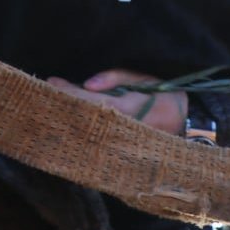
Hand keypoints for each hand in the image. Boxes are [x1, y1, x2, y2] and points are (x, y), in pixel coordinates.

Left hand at [46, 68, 186, 134]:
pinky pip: (94, 141)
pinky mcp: (120, 150)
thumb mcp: (143, 80)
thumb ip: (115, 78)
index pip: (88, 99)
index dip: (68, 91)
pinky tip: (66, 124)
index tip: (51, 82)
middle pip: (82, 118)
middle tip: (40, 96)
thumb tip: (88, 83)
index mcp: (125, 108)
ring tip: (48, 108)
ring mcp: (120, 142)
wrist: (189, 123)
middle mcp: (119, 128)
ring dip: (67, 120)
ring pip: (85, 132)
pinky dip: (79, 132)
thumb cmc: (165, 95)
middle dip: (62, 106)